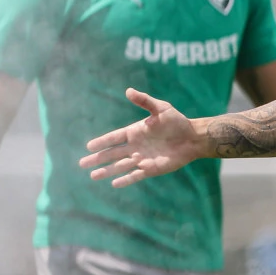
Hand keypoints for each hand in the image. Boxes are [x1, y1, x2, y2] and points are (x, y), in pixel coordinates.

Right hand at [79, 89, 202, 187]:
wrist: (193, 138)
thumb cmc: (177, 122)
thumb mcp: (161, 109)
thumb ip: (145, 101)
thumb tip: (128, 90)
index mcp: (135, 132)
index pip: (114, 137)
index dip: (102, 142)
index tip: (89, 146)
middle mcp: (135, 146)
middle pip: (112, 153)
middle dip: (97, 159)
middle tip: (82, 163)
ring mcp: (142, 158)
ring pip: (120, 166)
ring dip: (107, 171)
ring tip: (93, 175)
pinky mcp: (151, 168)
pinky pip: (135, 175)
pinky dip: (125, 179)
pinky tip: (114, 183)